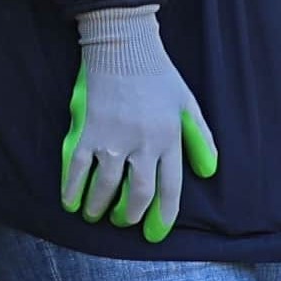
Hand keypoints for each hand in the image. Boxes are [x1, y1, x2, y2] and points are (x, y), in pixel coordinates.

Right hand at [60, 3, 219, 240]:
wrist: (123, 47)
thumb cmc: (158, 75)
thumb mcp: (188, 104)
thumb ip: (200, 139)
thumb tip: (208, 171)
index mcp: (169, 139)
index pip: (169, 190)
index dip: (161, 216)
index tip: (153, 233)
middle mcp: (142, 145)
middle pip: (137, 195)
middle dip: (129, 215)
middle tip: (122, 220)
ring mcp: (112, 140)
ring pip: (106, 188)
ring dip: (100, 207)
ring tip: (97, 215)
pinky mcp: (88, 132)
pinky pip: (78, 170)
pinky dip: (73, 190)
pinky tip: (72, 203)